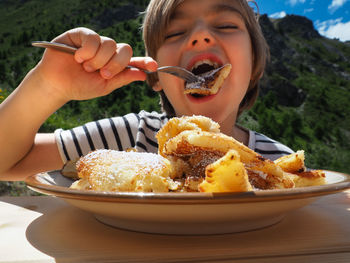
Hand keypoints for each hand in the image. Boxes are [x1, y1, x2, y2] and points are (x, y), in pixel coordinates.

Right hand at [34, 27, 156, 101]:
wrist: (56, 85)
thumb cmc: (79, 87)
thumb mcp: (104, 86)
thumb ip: (122, 79)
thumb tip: (142, 74)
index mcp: (114, 65)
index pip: (133, 60)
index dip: (144, 61)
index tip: (153, 66)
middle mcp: (107, 52)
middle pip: (124, 49)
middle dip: (116, 64)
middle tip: (103, 74)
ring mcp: (95, 42)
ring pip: (109, 44)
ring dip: (99, 60)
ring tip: (86, 68)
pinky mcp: (81, 34)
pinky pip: (93, 38)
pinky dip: (87, 51)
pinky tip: (78, 58)